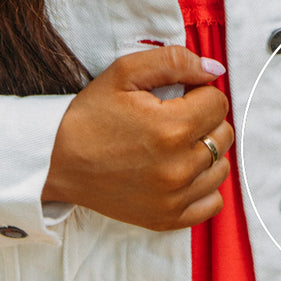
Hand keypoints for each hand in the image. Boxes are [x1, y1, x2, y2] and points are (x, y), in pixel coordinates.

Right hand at [41, 45, 233, 230]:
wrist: (57, 161)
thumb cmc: (91, 115)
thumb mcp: (125, 72)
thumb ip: (175, 61)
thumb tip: (215, 69)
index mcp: (171, 128)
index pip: (218, 102)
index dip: (198, 93)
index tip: (176, 97)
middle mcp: (178, 167)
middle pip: (223, 135)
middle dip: (204, 120)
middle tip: (174, 118)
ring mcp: (174, 198)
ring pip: (221, 167)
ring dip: (206, 151)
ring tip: (174, 144)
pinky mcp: (167, 219)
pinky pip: (212, 204)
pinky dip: (203, 186)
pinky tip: (180, 172)